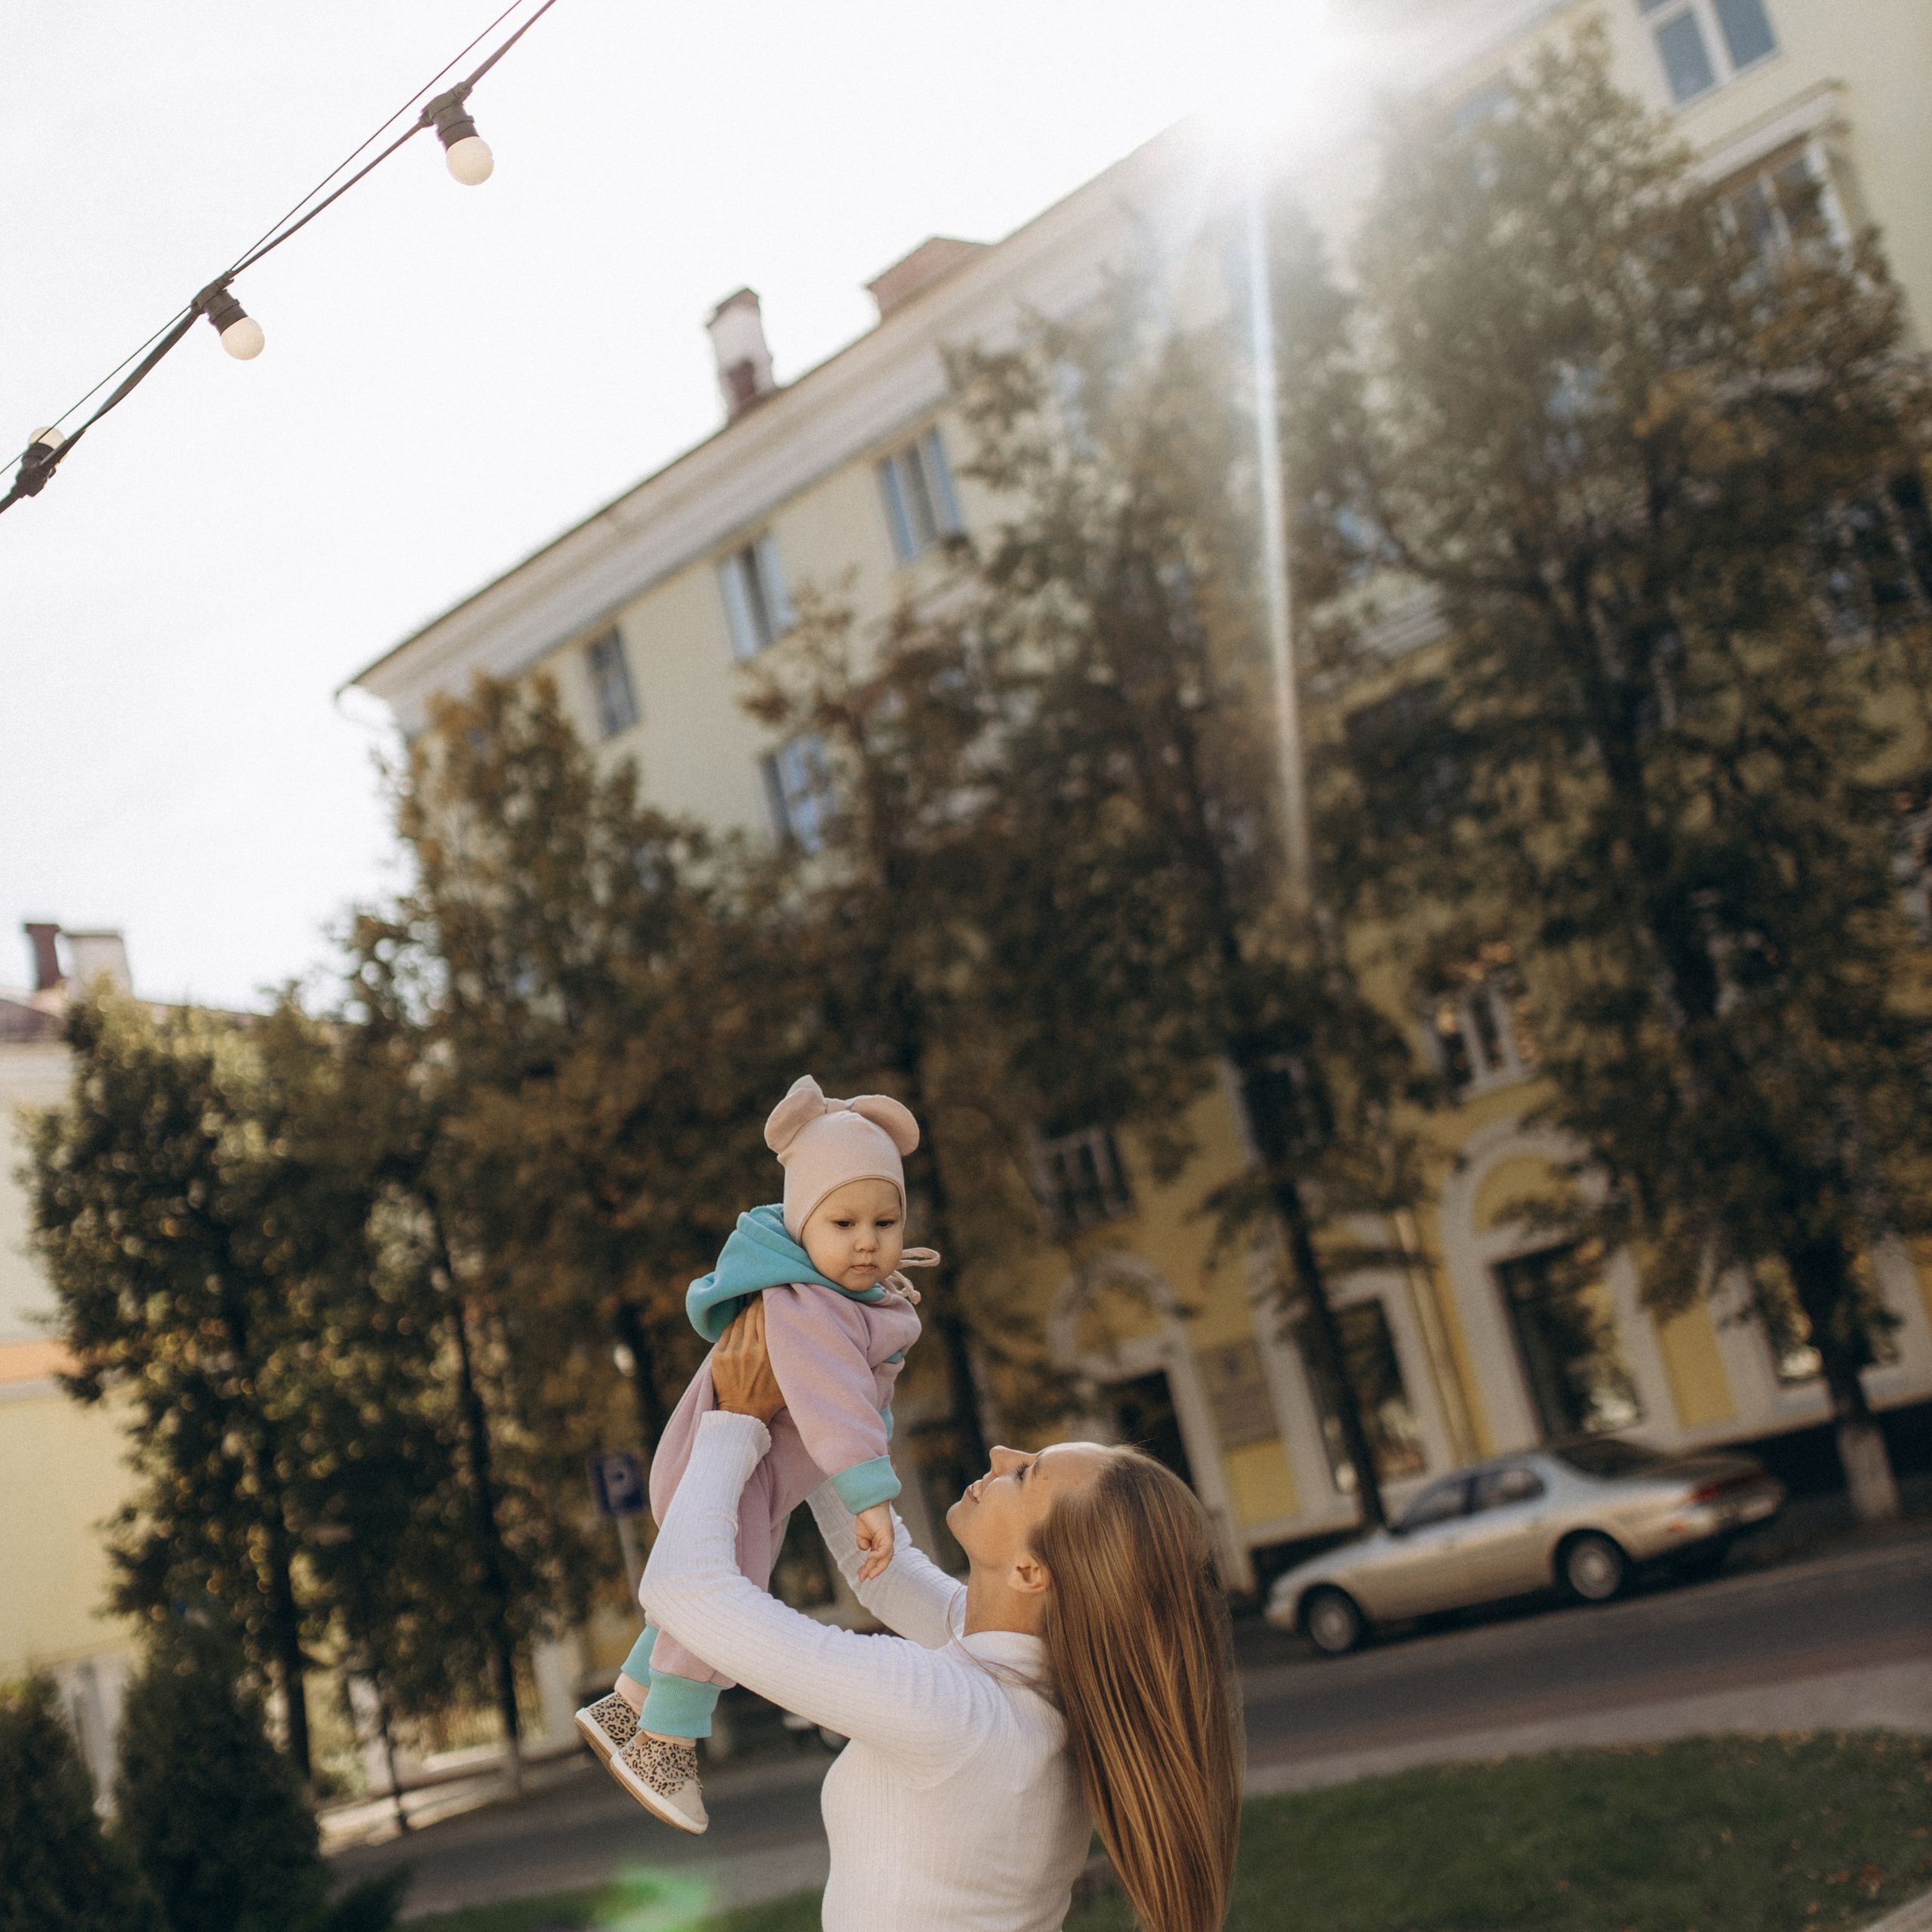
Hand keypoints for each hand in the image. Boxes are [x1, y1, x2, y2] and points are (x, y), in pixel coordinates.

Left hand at [712, 1298, 784, 1424]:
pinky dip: (736, 1323)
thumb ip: (794, 1352)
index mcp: (768, 1351)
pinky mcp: (719, 1356)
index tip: (775, 1293)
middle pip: (753, 1312)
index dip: (770, 1300)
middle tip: (764, 1294)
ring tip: (753, 1305)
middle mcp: (750, 1349)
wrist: (744, 1415)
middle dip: (759, 1300)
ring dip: (747, 1310)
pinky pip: (728, 1330)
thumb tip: (804, 1328)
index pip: (767, 1314)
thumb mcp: (789, 1374)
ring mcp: (732, 1352)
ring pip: (740, 1319)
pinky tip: (742, 1321)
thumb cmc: (772, 1396)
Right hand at [854, 1503, 894, 1583]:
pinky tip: (870, 1557)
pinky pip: (886, 1548)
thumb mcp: (862, 1534)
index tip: (861, 1575)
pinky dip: (879, 1555)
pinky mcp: (887, 1534)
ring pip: (886, 1557)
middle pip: (882, 1560)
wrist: (868, 1502)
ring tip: (868, 1575)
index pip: (878, 1559)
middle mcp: (886, 1541)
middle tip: (863, 1579)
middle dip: (873, 1570)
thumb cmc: (866, 1516)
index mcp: (881, 1542)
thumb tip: (865, 1549)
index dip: (870, 1567)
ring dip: (877, 1567)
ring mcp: (888, 1538)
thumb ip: (863, 1543)